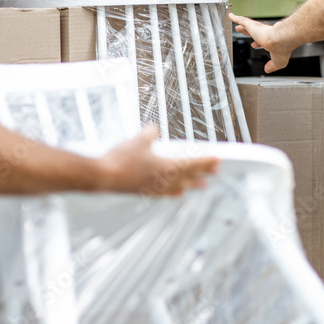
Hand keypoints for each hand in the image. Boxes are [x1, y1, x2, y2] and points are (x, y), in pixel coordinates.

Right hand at [98, 127, 218, 196]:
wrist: (105, 176)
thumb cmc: (122, 158)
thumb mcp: (139, 139)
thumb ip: (151, 133)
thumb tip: (155, 129)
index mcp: (166, 166)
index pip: (192, 163)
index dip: (206, 161)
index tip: (218, 161)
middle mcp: (164, 179)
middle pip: (189, 176)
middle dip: (203, 173)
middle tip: (215, 172)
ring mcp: (155, 187)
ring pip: (179, 187)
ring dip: (192, 185)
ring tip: (202, 186)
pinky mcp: (145, 191)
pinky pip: (165, 194)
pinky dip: (174, 192)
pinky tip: (177, 194)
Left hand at [228, 12, 294, 72]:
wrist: (280, 39)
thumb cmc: (281, 49)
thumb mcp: (278, 62)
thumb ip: (272, 66)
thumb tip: (267, 70)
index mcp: (271, 41)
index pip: (262, 41)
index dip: (258, 43)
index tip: (254, 44)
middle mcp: (265, 33)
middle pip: (254, 32)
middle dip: (249, 33)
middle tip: (244, 33)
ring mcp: (258, 29)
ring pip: (248, 26)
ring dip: (242, 26)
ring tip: (237, 27)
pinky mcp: (251, 25)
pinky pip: (241, 20)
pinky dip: (235, 18)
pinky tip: (231, 16)